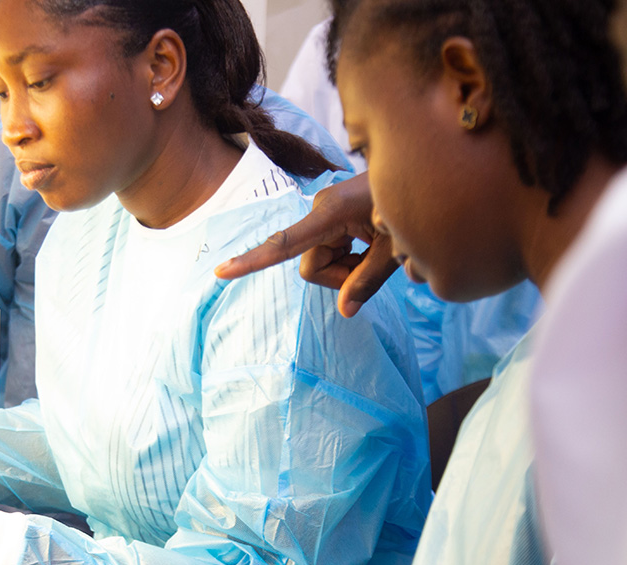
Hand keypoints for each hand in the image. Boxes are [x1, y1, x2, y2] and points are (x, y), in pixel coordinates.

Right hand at [214, 172, 397, 316]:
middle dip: (342, 275)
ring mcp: (326, 215)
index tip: (222, 271)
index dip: (253, 261)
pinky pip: (333, 252)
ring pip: (324, 263)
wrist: (423, 172)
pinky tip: (375, 243)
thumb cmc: (410, 207)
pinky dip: (353, 258)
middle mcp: (321, 212)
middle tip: (377, 262)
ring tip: (380, 248)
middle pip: (314, 267)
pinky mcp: (334, 219)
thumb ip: (368, 280)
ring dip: (351, 267)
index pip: (284, 243)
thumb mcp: (394, 248)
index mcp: (331, 213)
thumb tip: (345, 311)